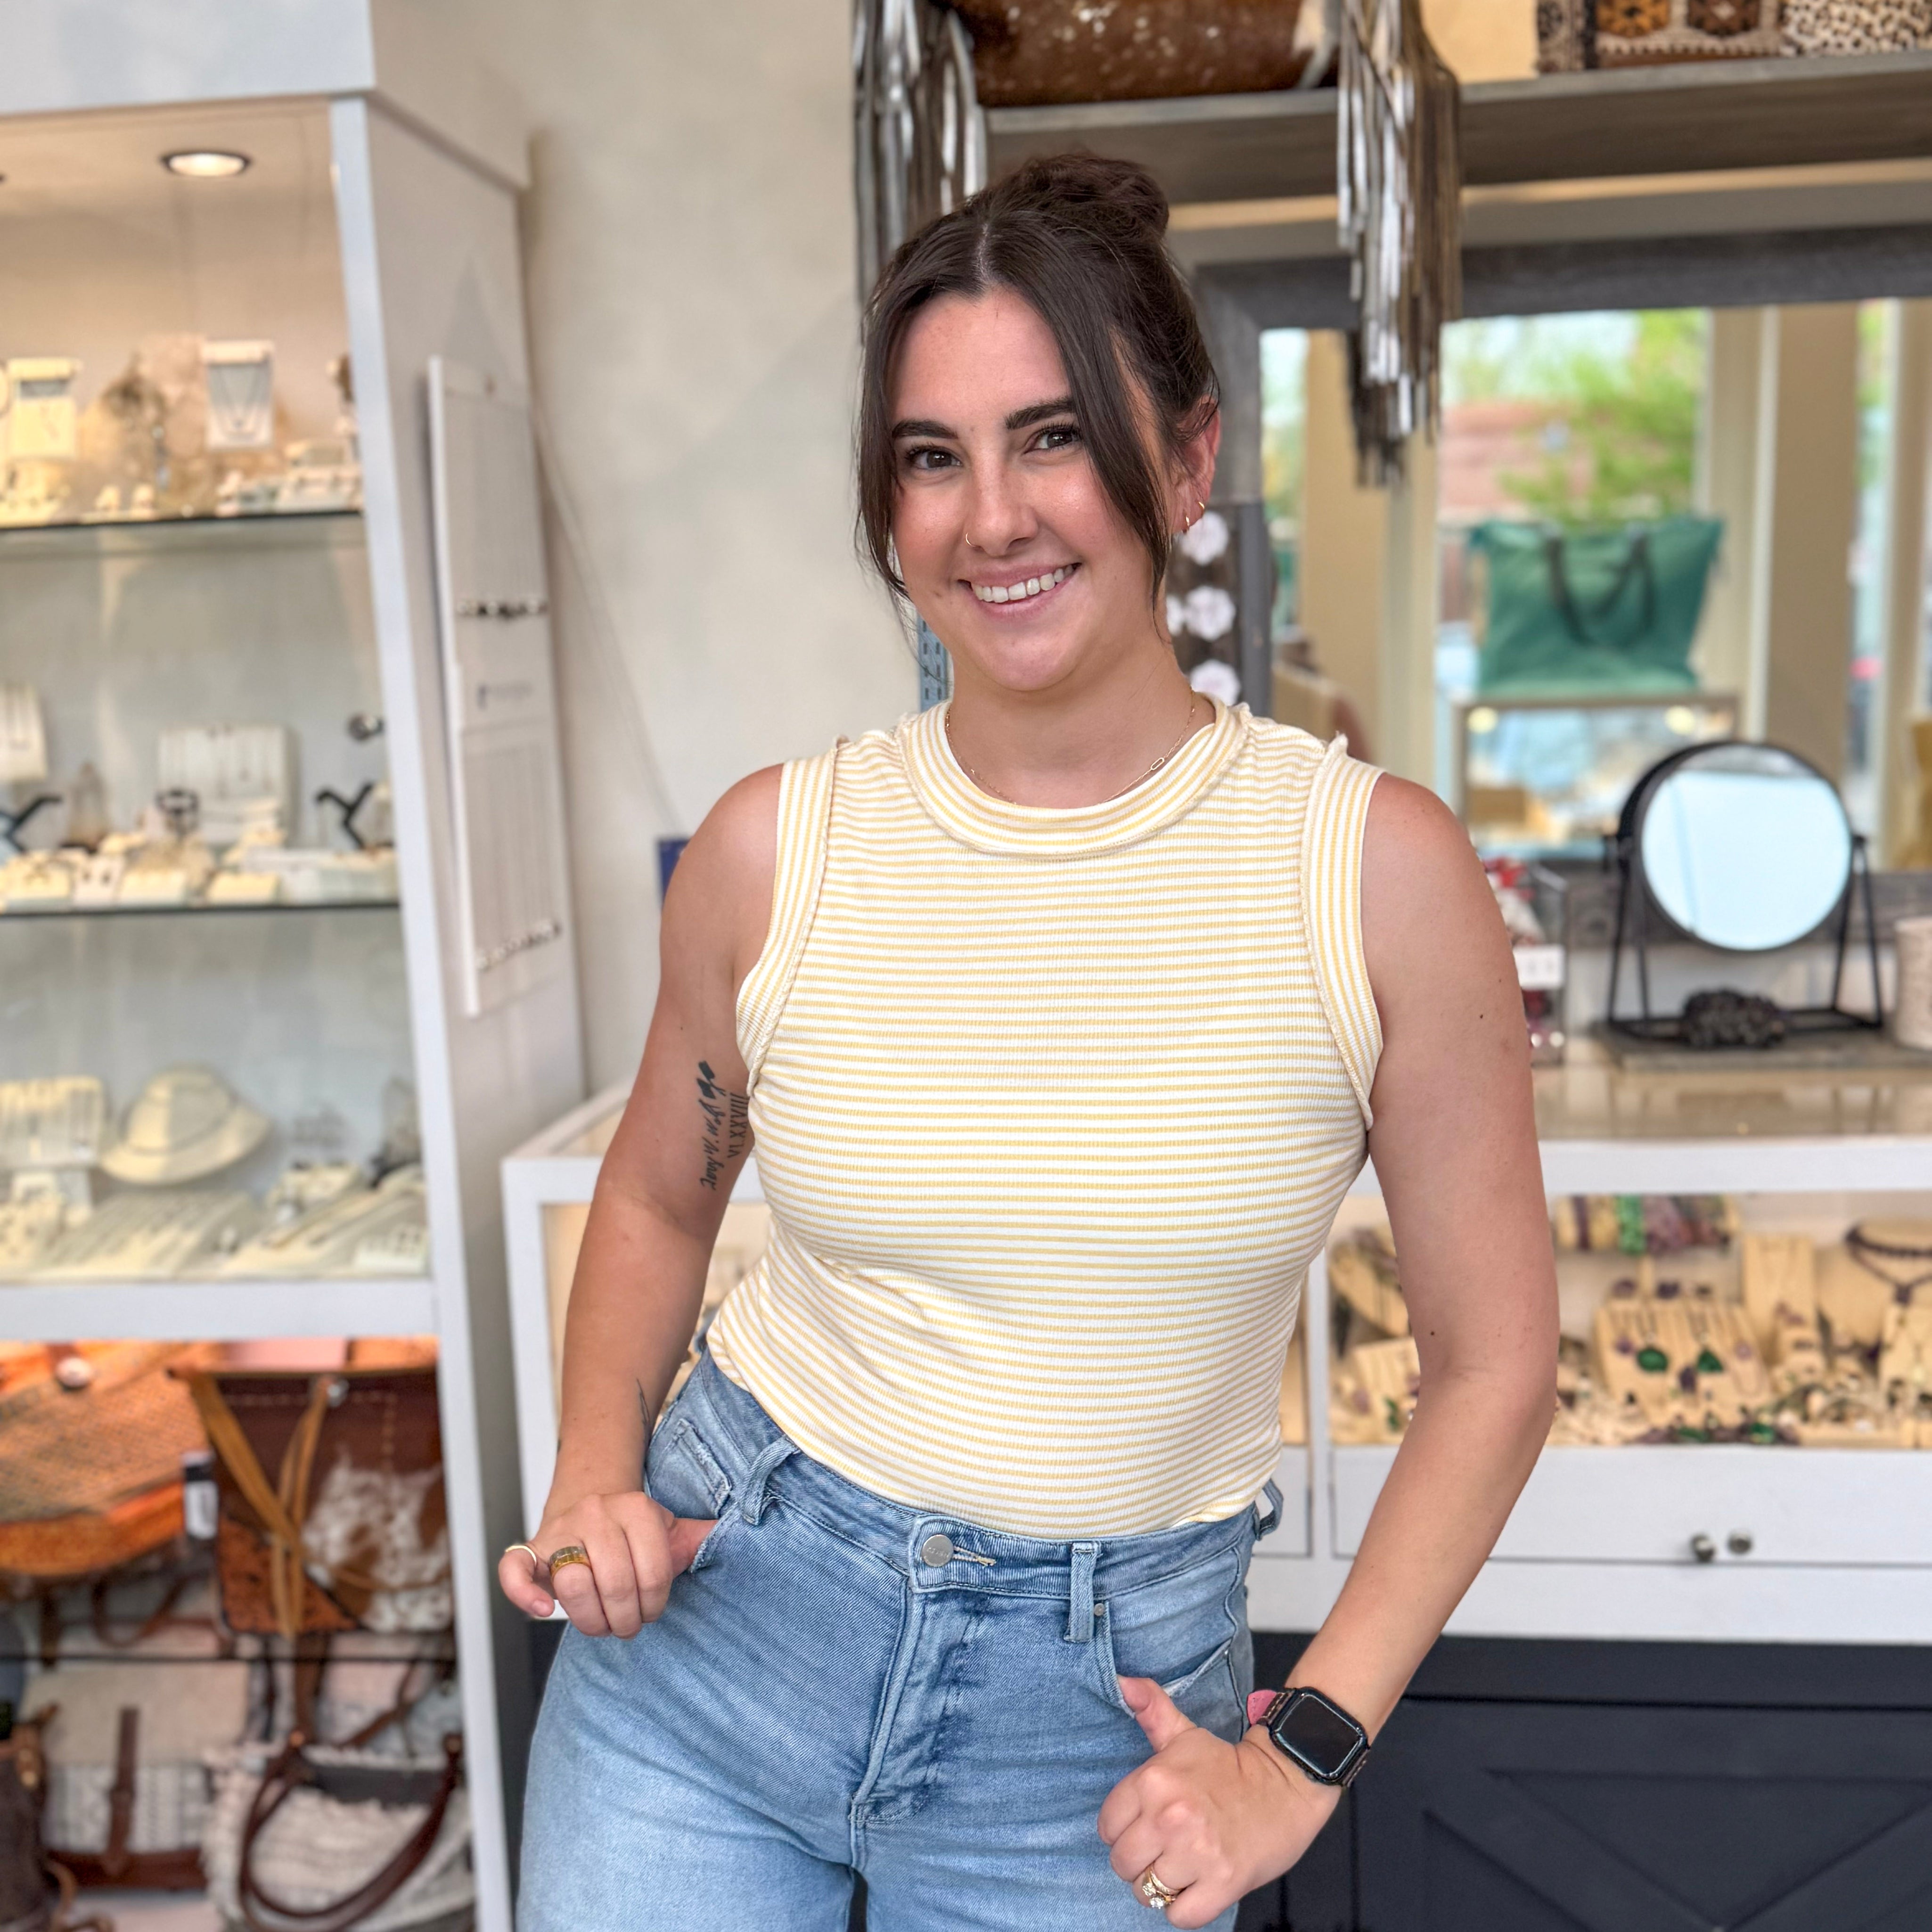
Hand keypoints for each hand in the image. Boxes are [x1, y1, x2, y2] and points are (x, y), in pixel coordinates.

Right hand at [497, 1490, 715, 1637]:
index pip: (655, 1572)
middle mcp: (597, 1512)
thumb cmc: (634, 1532)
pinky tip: (543, 1610)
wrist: (591, 1506)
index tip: (653, 1608)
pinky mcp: (531, 1549)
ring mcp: (561, 1529)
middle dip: (626, 1618)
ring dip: (591, 1619)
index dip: (656, 1603)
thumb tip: (743, 1536)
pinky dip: (524, 1596)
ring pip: (573, 1585)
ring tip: (603, 1622)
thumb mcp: (671, 1530)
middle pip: (615, 1583)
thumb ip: (700, 1539)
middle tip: (629, 1624)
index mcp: (637, 1507)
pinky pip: (515, 1572)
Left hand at [1097, 1677, 1339, 1926]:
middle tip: (1162, 1851)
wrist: (1286, 1783)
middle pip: (1123, 1864)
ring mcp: (1197, 1853)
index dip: (1122, 1831)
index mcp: (1154, 1782)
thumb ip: (1150, 1710)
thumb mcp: (1184, 1734)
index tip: (1144, 1826)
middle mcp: (1170, 1817)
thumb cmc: (1227, 1764)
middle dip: (1138, 1862)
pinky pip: (1180, 1916)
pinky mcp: (1224, 1883)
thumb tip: (1122, 1681)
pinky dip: (1185, 1908)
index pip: (1107, 1827)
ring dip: (1161, 1887)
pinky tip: (1197, 1887)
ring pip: (1147, 1893)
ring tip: (1181, 1868)